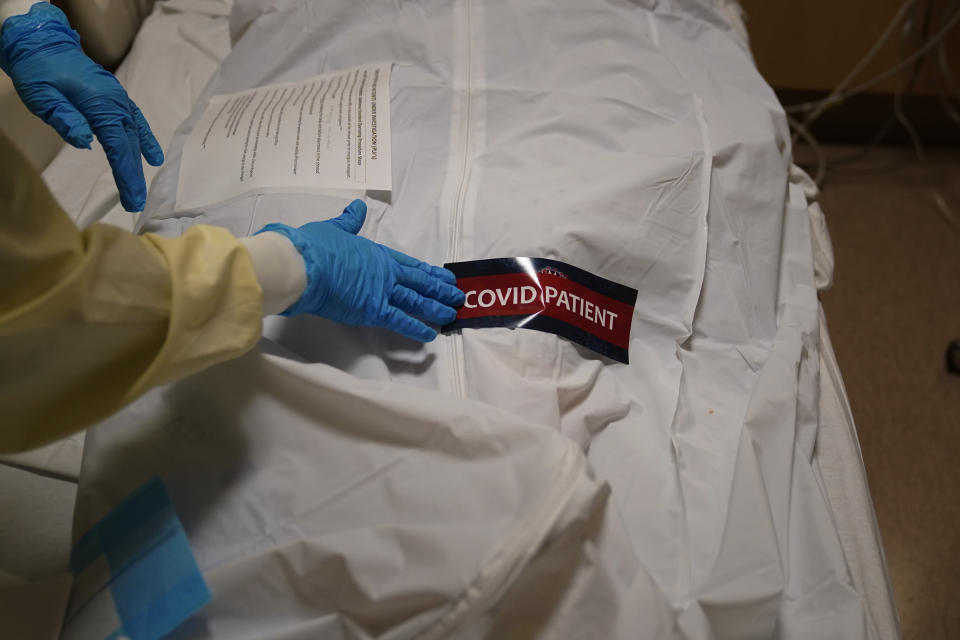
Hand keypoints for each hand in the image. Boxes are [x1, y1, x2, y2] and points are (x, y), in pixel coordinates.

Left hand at [0, 3, 162, 210]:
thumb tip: (85, 142)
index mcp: (100, 105)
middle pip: (130, 146)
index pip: (118, 146)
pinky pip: (136, 122)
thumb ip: (64, 118)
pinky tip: (153, 157)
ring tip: (139, 188)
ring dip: (138, 163)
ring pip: (134, 136)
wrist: (41, 44)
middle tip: (135, 203)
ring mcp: (119, 100)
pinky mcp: (116, 99)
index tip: (131, 199)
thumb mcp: (43, 96)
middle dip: (133, 176)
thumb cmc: (38, 72)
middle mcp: (116, 103)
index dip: (126, 174)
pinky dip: (145, 140)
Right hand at [258, 200, 464, 341]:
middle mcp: (385, 272)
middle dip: (440, 289)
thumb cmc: (314, 245)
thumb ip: (349, 221)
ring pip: (416, 301)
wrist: (303, 263)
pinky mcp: (373, 310)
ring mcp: (382, 291)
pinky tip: (430, 335)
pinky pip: (400, 321)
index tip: (444, 276)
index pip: (410, 265)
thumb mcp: (334, 229)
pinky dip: (416, 328)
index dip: (428, 272)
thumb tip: (356, 207)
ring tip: (452, 313)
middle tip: (458, 295)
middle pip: (420, 282)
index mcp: (377, 254)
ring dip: (436, 307)